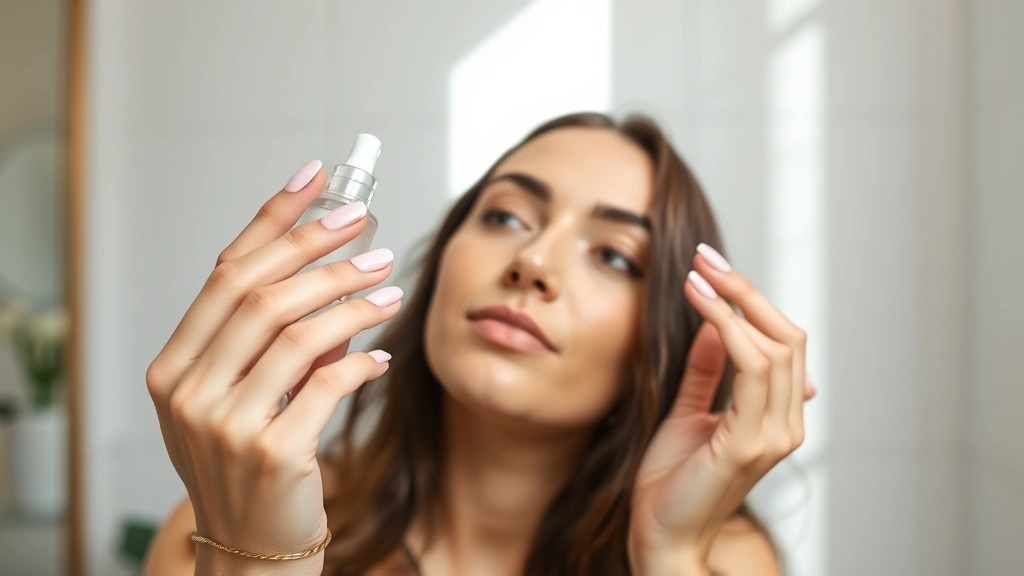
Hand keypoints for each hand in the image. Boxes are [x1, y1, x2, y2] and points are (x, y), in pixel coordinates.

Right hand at [145, 162, 401, 572]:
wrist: (251, 551)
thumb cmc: (249, 468)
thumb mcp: (238, 398)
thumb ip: (266, 341)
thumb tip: (327, 273)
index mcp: (173, 367)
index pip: (227, 273)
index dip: (275, 219)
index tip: (316, 178)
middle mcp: (188, 391)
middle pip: (261, 293)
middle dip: (319, 250)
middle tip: (367, 229)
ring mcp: (225, 423)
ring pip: (298, 332)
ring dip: (351, 300)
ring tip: (388, 287)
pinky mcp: (273, 452)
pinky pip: (329, 382)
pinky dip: (361, 360)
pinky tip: (380, 355)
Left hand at [628, 244, 813, 574]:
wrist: (659, 534)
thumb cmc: (672, 481)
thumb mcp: (690, 412)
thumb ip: (707, 371)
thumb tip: (715, 323)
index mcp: (777, 416)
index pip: (784, 342)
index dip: (752, 298)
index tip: (710, 265)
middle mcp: (786, 425)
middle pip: (788, 336)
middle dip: (746, 289)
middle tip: (705, 257)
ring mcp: (773, 436)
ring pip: (775, 346)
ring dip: (733, 302)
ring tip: (696, 275)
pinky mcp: (748, 444)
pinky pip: (751, 370)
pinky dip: (727, 329)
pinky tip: (700, 308)